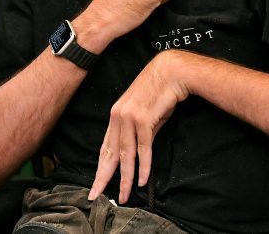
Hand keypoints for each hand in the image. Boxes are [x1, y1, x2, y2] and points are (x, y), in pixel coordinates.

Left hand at [88, 50, 190, 202]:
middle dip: (103, 178)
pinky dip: (143, 166)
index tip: (96, 184)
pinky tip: (141, 180)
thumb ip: (137, 130)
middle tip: (97, 196)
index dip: (100, 167)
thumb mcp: (143, 112)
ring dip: (126, 178)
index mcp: (115, 115)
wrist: (171, 72)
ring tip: (124, 196)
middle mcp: (118, 117)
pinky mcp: (144, 119)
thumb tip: (137, 151)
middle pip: (110, 154)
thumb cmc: (159, 92)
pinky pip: (143, 149)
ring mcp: (130, 118)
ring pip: (126, 155)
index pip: (105, 147)